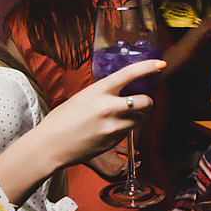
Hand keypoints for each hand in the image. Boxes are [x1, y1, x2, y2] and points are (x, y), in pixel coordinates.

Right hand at [0, 58, 162, 205]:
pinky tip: (111, 130)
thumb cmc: (61, 120)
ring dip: (137, 117)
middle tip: (144, 102)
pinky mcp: (113, 142)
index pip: (128, 74)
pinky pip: (128, 133)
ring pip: (140, 119)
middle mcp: (108, 107)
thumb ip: (101, 94)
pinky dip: (125, 129)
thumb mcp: (81, 98)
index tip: (160, 64)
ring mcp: (113, 126)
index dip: (147, 67)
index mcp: (98, 91)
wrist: (50, 146)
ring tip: (123, 117)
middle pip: (145, 102)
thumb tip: (118, 93)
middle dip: (148, 102)